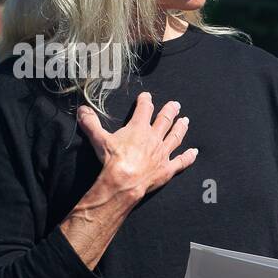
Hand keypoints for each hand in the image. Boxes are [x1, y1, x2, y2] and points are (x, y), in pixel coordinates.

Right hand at [76, 91, 195, 199]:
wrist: (123, 181)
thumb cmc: (112, 160)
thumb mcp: (98, 138)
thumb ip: (91, 123)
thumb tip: (82, 110)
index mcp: (138, 129)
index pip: (144, 110)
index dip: (145, 101)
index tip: (147, 96)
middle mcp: (154, 138)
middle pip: (165, 120)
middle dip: (170, 111)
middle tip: (176, 105)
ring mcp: (163, 153)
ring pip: (175, 137)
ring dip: (181, 128)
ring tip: (186, 121)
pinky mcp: (168, 169)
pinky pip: (182, 161)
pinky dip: (189, 157)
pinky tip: (195, 152)